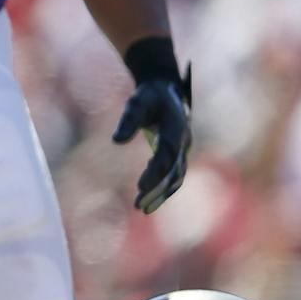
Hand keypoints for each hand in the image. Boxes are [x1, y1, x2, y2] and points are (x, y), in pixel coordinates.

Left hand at [112, 65, 191, 214]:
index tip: (141, 187)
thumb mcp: (137, 102)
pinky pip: (174, 174)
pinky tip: (149, 199)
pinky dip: (164, 188)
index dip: (155, 172)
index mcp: (176, 127)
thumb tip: (116, 141)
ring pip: (176, 176)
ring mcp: (183, 148)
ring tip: (142, 208)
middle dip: (158, 189)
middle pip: (173, 170)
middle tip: (140, 206)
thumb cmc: (149, 95)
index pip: (166, 155)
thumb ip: (128, 120)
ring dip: (161, 193)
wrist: (166, 90)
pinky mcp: (178, 153)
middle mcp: (184, 141)